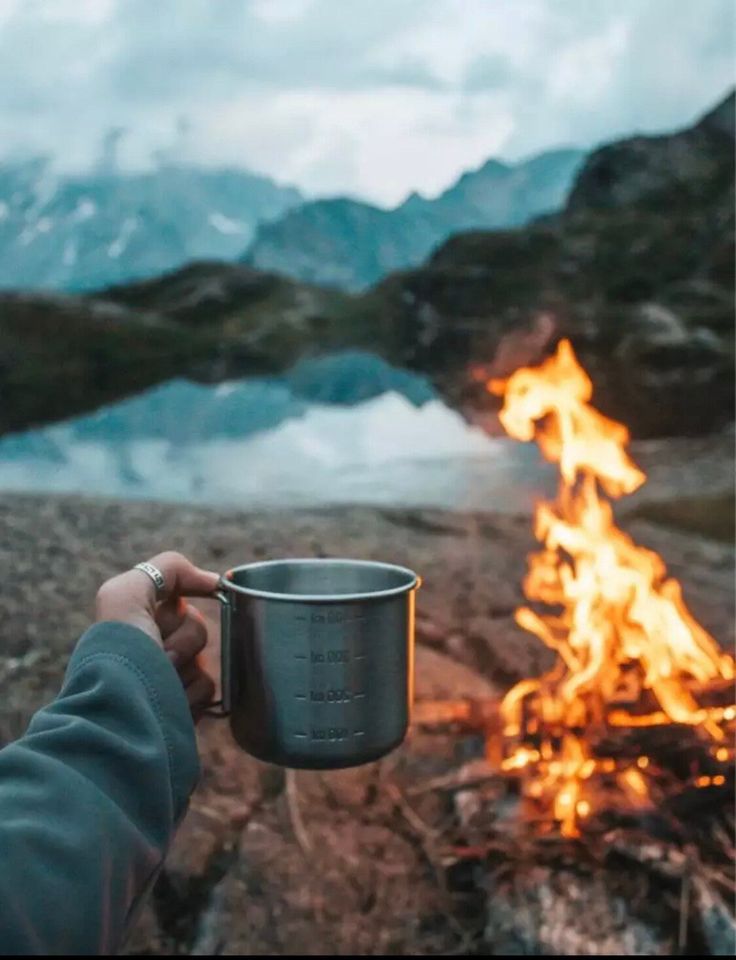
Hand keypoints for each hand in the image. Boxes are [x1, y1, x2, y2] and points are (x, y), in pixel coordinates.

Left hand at [95, 552, 219, 720]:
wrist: (123, 714)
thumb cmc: (121, 650)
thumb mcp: (126, 593)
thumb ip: (167, 569)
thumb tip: (214, 581)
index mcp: (138, 615)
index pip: (182, 593)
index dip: (196, 590)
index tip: (211, 592)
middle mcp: (153, 643)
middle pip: (196, 625)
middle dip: (184, 638)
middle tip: (162, 653)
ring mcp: (170, 675)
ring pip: (206, 658)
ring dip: (186, 669)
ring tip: (162, 681)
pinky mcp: (183, 704)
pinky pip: (209, 687)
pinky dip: (192, 694)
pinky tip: (172, 700)